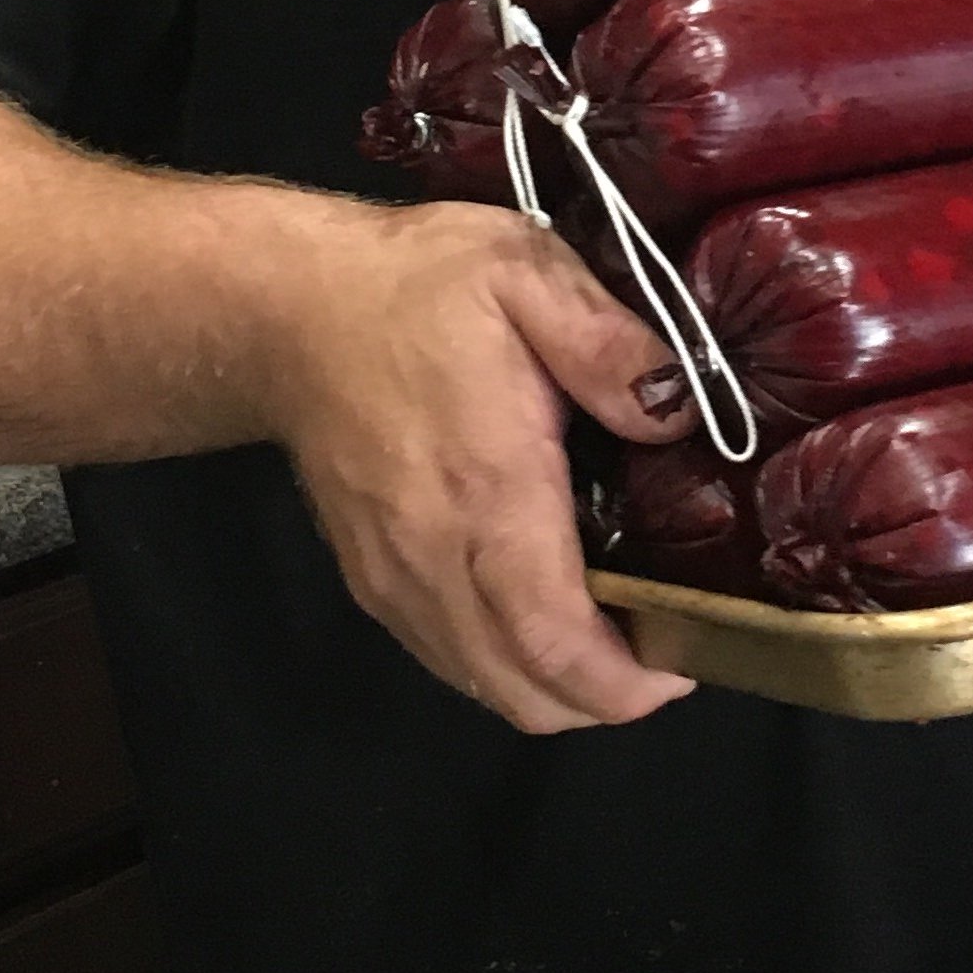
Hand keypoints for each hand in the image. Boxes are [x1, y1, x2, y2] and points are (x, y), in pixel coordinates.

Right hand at [256, 197, 697, 731]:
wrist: (285, 309)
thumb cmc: (414, 287)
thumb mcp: (526, 273)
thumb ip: (609, 345)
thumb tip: (677, 414)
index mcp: (490, 491)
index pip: (556, 641)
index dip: (628, 681)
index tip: (687, 663)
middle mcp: (436, 557)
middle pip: (527, 693)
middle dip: (608, 699)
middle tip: (671, 650)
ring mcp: (395, 580)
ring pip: (486, 687)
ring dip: (560, 688)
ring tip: (623, 637)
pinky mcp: (374, 581)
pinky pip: (452, 659)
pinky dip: (512, 665)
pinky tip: (554, 616)